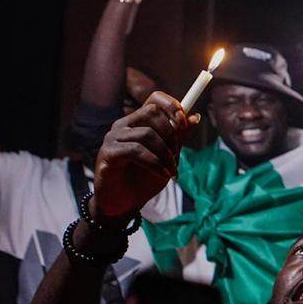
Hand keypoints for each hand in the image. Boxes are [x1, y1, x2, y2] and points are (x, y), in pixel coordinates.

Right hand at [93, 91, 196, 219]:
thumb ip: (178, 138)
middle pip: (152, 112)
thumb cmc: (144, 180)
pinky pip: (135, 150)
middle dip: (171, 134)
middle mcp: (124, 125)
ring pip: (146, 133)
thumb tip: (195, 117)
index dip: (173, 106)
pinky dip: (154, 163)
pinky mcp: (107, 153)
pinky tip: (162, 174)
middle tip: (176, 154)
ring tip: (171, 170)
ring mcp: (113, 137)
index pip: (155, 99)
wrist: (125, 204)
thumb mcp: (168, 158)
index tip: (184, 122)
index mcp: (139, 122)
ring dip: (165, 154)